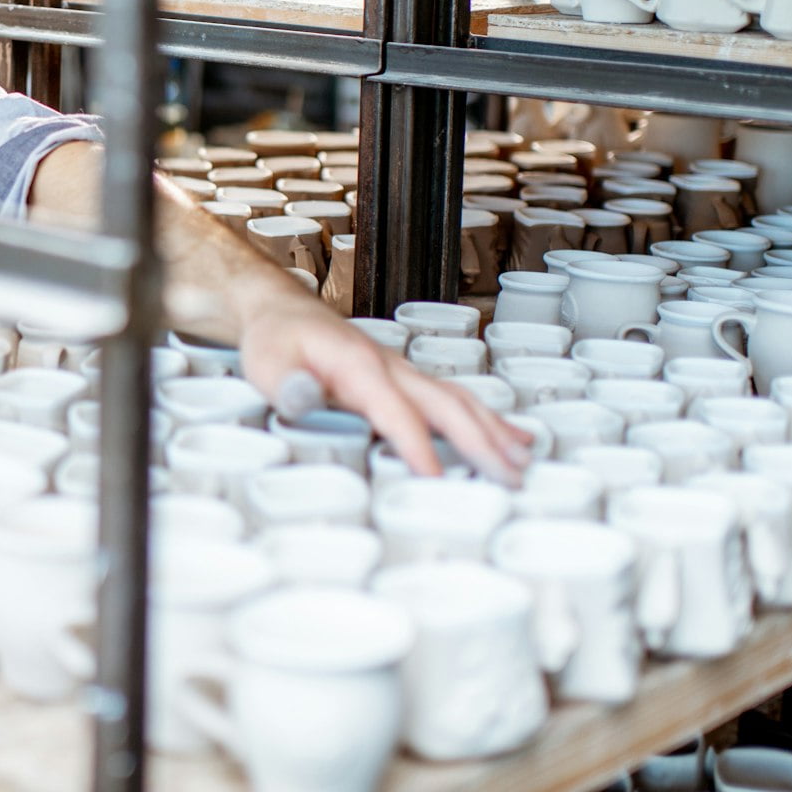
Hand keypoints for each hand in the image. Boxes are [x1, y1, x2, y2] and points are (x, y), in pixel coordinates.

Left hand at [233, 273, 531, 483]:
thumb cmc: (276, 340)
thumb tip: (302, 400)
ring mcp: (403, 372)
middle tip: (511, 478)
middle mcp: (392, 367)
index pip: (396, 412)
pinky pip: (452, 399)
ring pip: (460, 400)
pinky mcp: (405, 380)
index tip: (436, 478)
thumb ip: (287, 384)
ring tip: (524, 462)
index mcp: (359, 367)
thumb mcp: (267, 364)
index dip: (416, 446)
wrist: (281, 313)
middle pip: (447, 405)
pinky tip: (509, 438)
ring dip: (494, 431)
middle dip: (481, 442)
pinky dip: (486, 420)